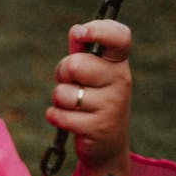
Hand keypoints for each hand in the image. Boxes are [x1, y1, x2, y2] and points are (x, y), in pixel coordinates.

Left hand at [45, 19, 131, 175]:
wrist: (107, 145)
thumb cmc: (94, 100)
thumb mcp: (91, 74)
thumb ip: (81, 52)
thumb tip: (76, 30)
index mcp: (118, 63)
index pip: (119, 37)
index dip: (99, 29)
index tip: (80, 33)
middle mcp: (120, 80)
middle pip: (75, 64)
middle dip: (62, 73)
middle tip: (71, 83)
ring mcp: (111, 104)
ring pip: (63, 92)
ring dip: (58, 99)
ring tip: (73, 105)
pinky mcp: (97, 127)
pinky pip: (59, 115)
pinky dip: (55, 116)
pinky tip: (68, 120)